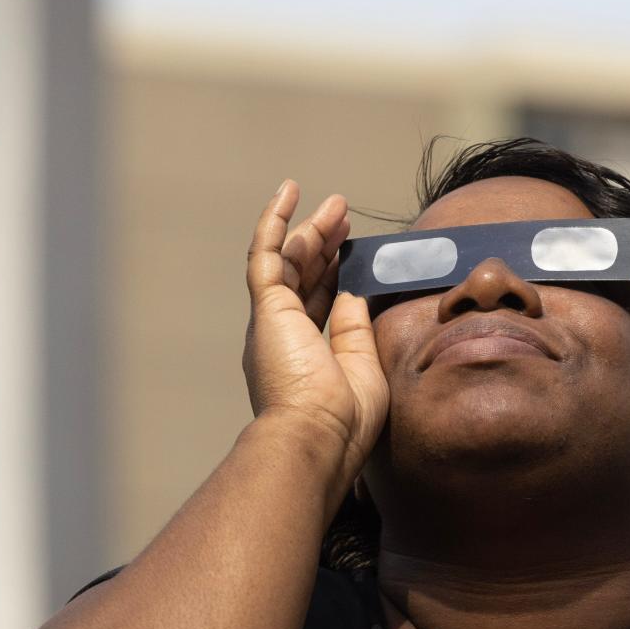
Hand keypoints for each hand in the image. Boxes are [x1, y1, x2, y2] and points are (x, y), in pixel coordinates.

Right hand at [243, 182, 389, 481]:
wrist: (316, 435)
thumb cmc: (344, 420)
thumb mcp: (364, 368)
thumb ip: (355, 330)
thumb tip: (353, 293)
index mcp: (305, 357)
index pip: (319, 305)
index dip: (334, 275)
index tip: (351, 252)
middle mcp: (282, 337)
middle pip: (303, 277)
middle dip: (324, 245)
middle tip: (344, 217)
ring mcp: (272, 321)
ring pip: (288, 262)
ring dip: (311, 230)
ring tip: (335, 205)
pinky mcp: (267, 307)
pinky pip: (266, 254)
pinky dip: (275, 221)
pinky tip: (288, 193)